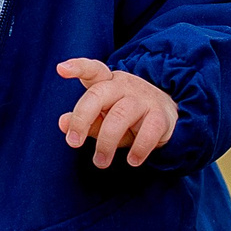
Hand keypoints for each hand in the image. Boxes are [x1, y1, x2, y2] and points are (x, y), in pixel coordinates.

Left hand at [56, 59, 176, 167]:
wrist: (169, 115)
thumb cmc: (127, 117)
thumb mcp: (104, 118)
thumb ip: (85, 121)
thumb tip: (63, 123)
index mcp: (107, 82)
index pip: (93, 70)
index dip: (78, 68)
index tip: (61, 69)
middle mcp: (124, 86)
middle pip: (98, 94)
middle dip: (81, 119)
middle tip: (73, 143)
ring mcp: (144, 99)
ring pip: (120, 115)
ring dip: (107, 142)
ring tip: (101, 162)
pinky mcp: (161, 116)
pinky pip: (149, 131)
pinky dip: (139, 148)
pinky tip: (132, 161)